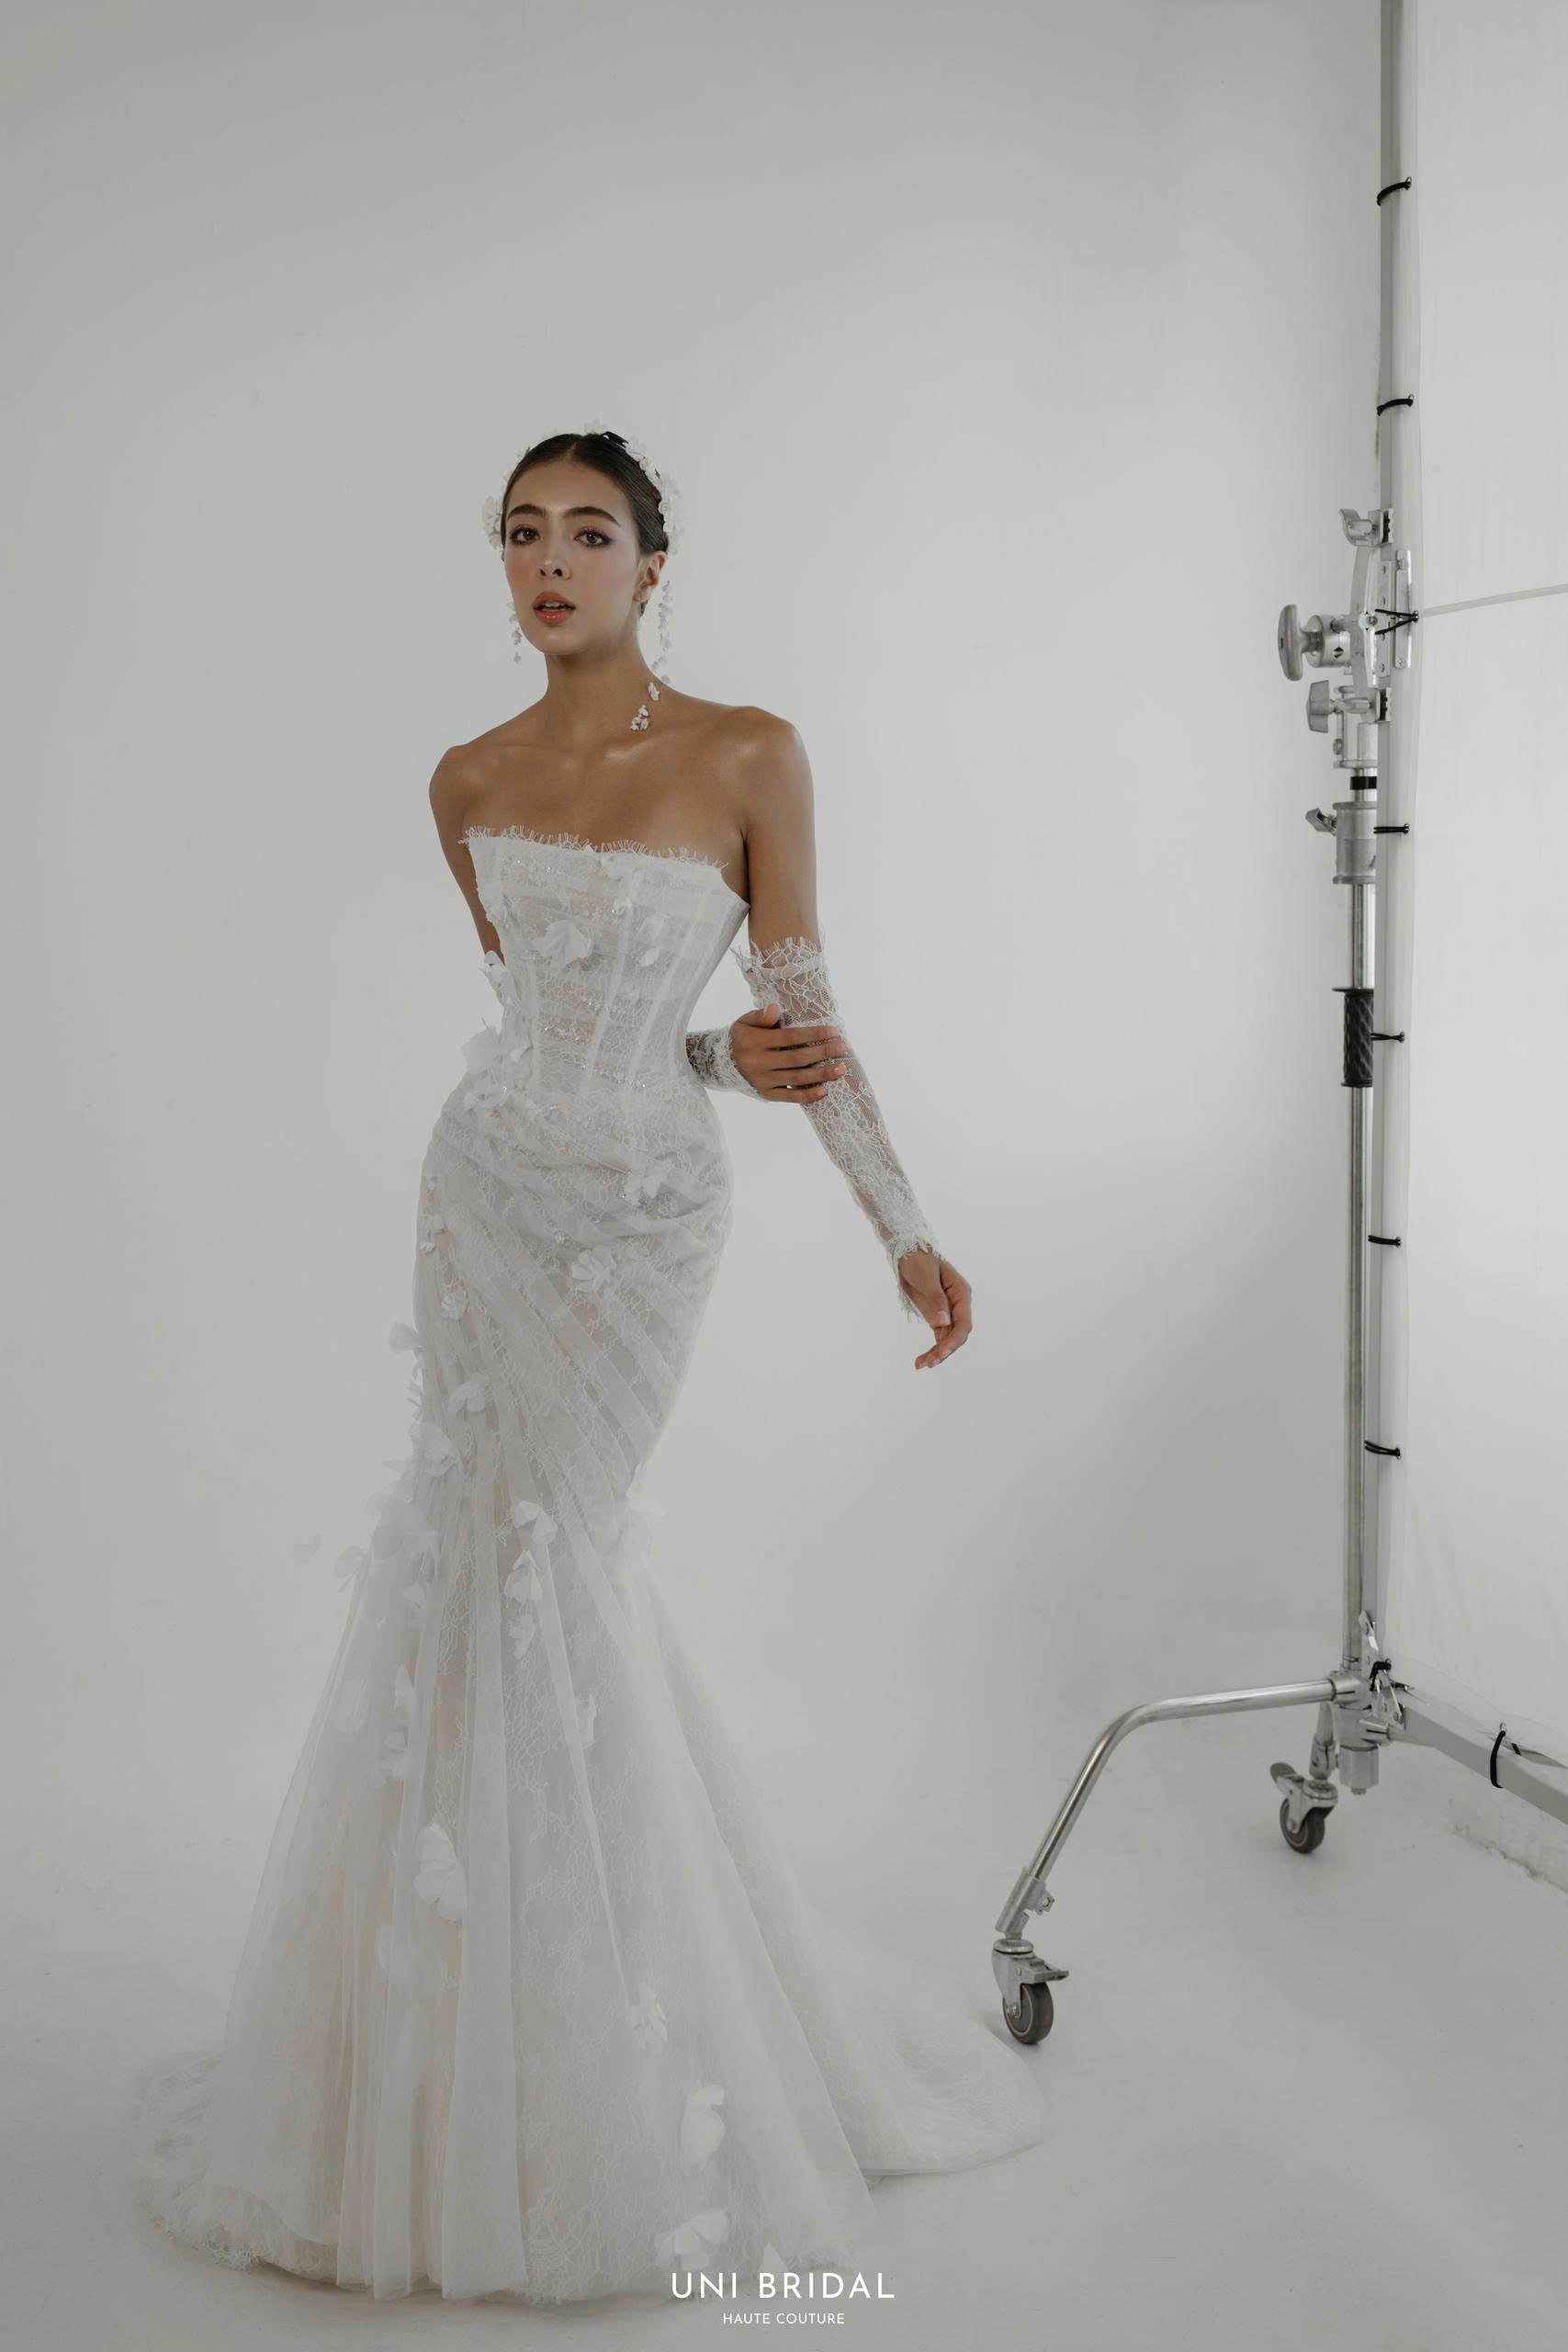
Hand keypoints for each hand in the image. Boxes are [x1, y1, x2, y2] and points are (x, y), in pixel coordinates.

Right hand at [728, 1002, 847, 1100]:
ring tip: (841, 1069)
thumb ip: (761, 1016)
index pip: (790, 1037)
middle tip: (843, 1047)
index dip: (813, 1034)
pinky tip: (824, 1091)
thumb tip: (775, 1008)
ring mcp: (762, 1081)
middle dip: (823, 1053)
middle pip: (797, 1059)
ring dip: (821, 1075)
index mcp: (755, 1042)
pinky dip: (806, 1096)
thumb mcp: (744, 1022)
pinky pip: (788, 1097)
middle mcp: (758, 1063)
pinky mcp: (764, 1094)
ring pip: (796, 1079)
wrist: (718, 1065)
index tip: (834, 1031)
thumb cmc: (739, 1038)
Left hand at [899, 1250, 969, 1369]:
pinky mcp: (937, 1317)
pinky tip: (920, 1361)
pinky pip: (938, 1337)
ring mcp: (948, 1312)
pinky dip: (931, 1349)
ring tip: (921, 1365)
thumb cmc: (919, 1261)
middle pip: (958, 1334)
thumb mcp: (926, 1278)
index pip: (963, 1322)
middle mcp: (958, 1305)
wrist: (908, 1255)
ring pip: (948, 1339)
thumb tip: (944, 1322)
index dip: (954, 1339)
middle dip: (945, 1350)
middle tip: (929, 1363)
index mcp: (960, 1293)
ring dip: (937, 1353)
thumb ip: (936, 1300)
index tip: (942, 1352)